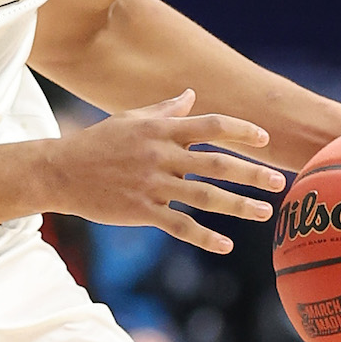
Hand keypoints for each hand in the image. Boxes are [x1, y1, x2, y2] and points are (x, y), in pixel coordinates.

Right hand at [54, 89, 285, 253]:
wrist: (61, 170)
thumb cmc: (98, 141)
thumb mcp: (131, 119)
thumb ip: (165, 110)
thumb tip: (191, 95)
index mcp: (161, 130)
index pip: (211, 126)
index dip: (241, 131)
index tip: (265, 139)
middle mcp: (162, 155)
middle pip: (217, 164)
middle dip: (253, 173)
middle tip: (279, 182)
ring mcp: (153, 184)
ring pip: (206, 197)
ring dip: (240, 206)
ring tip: (265, 214)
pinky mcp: (143, 210)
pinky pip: (180, 226)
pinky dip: (205, 237)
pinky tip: (225, 246)